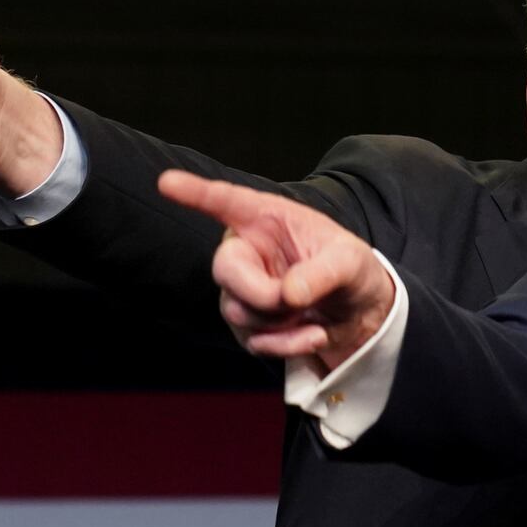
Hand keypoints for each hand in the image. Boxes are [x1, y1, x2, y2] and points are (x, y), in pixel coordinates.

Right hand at [157, 170, 395, 371]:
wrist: (360, 313)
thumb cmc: (351, 271)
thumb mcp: (350, 262)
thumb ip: (322, 273)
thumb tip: (287, 295)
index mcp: (269, 219)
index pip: (227, 202)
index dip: (196, 193)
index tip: (166, 182)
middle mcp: (248, 250)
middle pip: (224, 270)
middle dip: (259, 293)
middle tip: (292, 302)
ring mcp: (243, 289)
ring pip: (237, 310)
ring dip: (279, 322)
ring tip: (313, 314)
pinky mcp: (248, 324)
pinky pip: (252, 341)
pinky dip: (285, 345)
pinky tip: (313, 335)